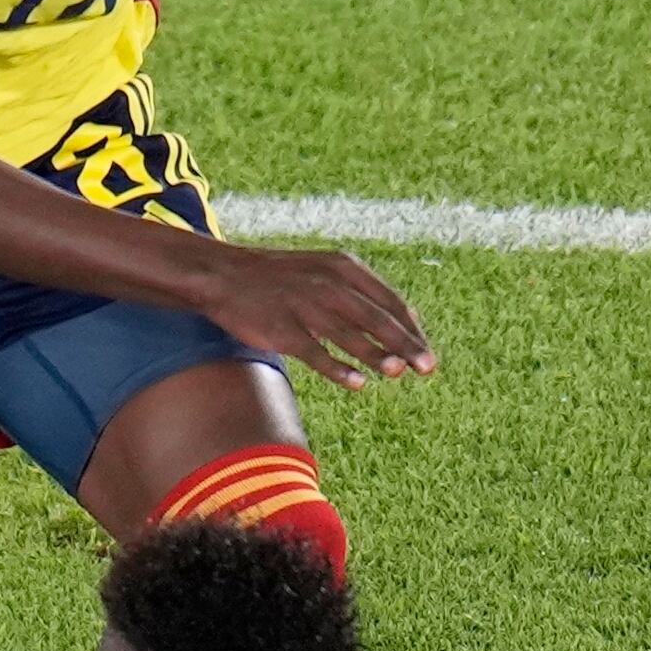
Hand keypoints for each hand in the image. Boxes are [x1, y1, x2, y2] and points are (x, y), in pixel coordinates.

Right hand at [191, 243, 436, 389]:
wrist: (222, 273)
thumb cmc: (280, 276)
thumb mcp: (324, 268)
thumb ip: (363, 291)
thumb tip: (407, 320)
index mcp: (343, 267)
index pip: (389, 300)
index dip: (411, 329)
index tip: (427, 352)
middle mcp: (327, 283)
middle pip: (375, 318)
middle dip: (404, 345)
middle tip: (428, 367)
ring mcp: (303, 306)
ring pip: (349, 334)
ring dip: (376, 355)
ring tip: (398, 373)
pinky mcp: (281, 328)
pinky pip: (315, 352)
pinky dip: (338, 368)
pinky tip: (358, 383)